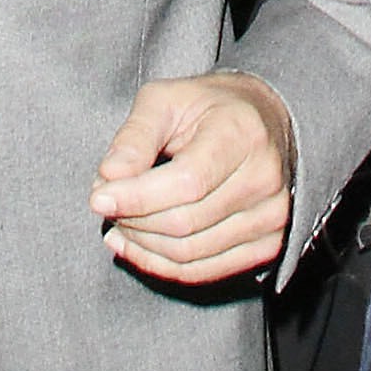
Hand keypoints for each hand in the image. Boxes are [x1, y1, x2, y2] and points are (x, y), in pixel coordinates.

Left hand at [90, 71, 294, 284]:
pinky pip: (205, 271)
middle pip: (186, 223)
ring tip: (118, 222)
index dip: (137, 197)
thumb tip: (108, 178)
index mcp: (241, 133)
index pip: (187, 182)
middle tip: (105, 205)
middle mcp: (264, 178)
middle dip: (133, 220)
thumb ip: (134, 136)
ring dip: (142, 245)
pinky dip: (162, 266)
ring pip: (191, 253)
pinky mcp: (269, 244)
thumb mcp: (164, 100)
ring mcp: (272, 216)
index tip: (98, 198)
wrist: (263, 121)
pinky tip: (135, 246)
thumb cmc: (206, 107)